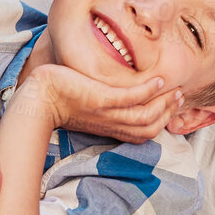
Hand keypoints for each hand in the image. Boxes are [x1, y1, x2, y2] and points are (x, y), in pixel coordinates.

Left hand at [18, 63, 181, 143]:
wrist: (36, 100)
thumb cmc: (57, 100)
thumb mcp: (86, 107)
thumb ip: (102, 106)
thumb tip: (114, 97)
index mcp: (109, 128)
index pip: (143, 133)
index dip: (161, 122)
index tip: (171, 105)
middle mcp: (110, 124)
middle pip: (150, 127)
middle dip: (168, 112)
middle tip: (179, 96)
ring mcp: (106, 113)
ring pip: (145, 115)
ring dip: (164, 103)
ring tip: (174, 88)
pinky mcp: (99, 100)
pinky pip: (130, 98)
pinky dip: (148, 91)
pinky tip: (157, 80)